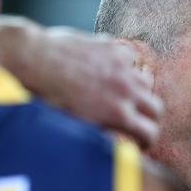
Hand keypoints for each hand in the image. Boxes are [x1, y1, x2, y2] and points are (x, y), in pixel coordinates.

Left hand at [0, 15, 162, 148]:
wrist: (33, 59)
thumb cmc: (46, 97)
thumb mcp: (74, 125)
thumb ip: (100, 132)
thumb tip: (113, 142)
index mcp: (116, 114)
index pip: (151, 132)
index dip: (146, 141)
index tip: (139, 142)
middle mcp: (126, 89)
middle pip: (156, 108)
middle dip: (148, 118)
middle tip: (136, 121)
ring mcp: (122, 66)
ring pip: (146, 82)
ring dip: (138, 91)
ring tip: (123, 95)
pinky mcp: (113, 47)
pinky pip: (132, 59)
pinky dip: (126, 67)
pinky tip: (110, 71)